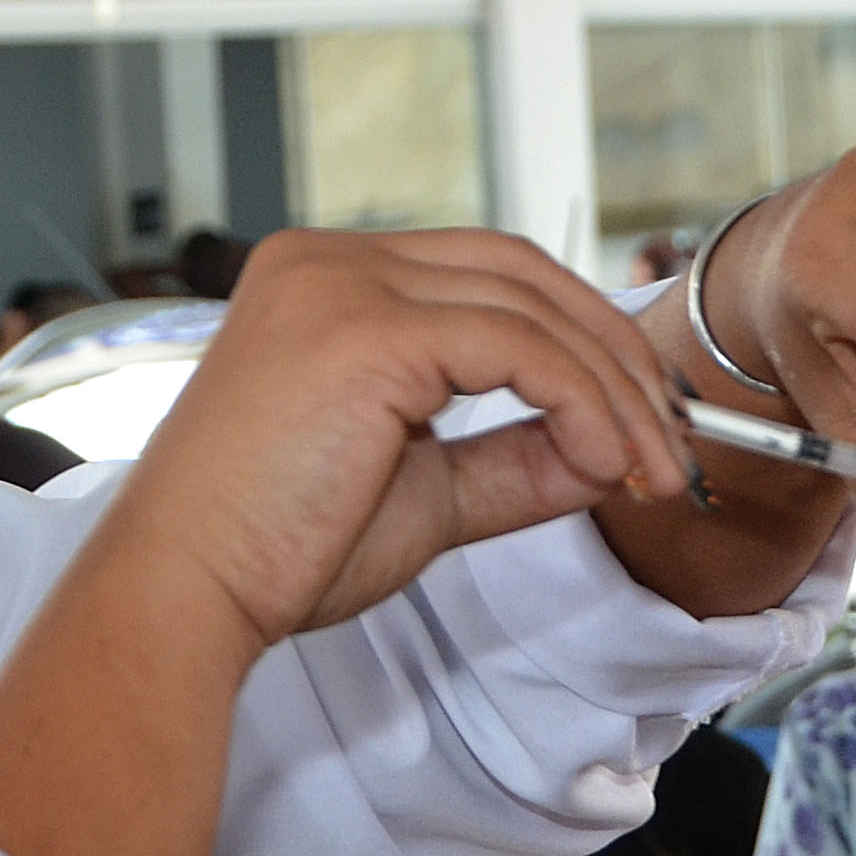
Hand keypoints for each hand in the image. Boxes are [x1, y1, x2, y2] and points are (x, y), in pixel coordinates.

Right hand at [108, 225, 705, 648]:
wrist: (184, 596)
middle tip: (670, 442)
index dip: (581, 339)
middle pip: (522, 271)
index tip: (638, 421)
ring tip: (649, 469)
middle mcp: (329, 259)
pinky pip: (521, 350)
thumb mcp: (425, 491)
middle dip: (616, 355)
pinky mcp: (364, 331)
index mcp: (328, 279)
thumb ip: (515, 457)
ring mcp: (342, 284)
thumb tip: (611, 446)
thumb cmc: (277, 552)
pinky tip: (604, 463)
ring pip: (533, 307)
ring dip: (615, 390)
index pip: (490, 274)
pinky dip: (584, 403)